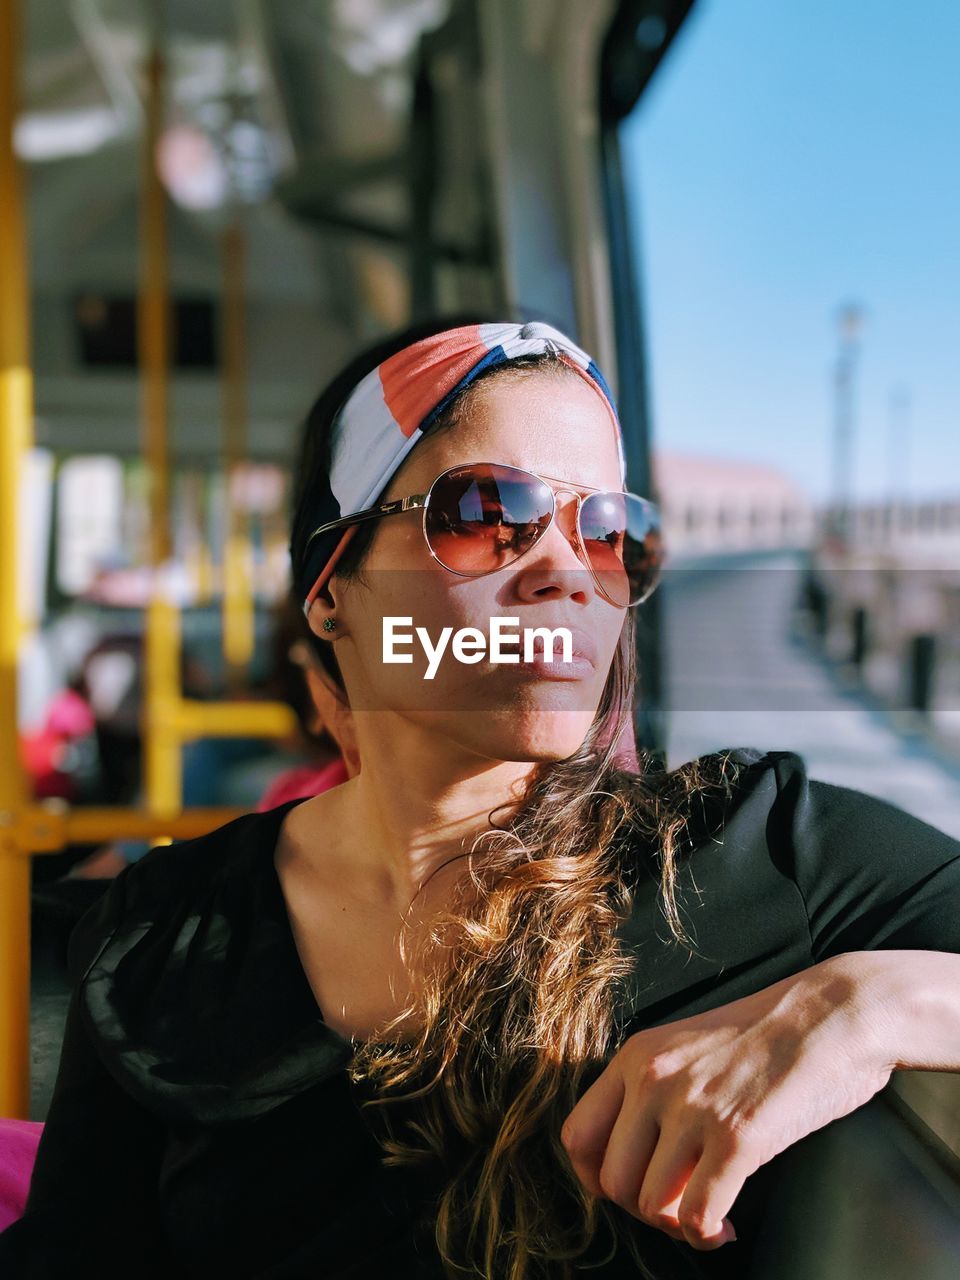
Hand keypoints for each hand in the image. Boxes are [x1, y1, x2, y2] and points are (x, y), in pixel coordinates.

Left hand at [559, 955, 892, 1249]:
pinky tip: (727, 1227)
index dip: (597, 1178)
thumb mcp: (688, 1048)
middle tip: (680, 1206)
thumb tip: (639, 1159)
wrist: (831, 1013)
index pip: (577, 1136)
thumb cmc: (769, 1036)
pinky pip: (695, 1215)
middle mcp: (653, 1080)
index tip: (633, 1188)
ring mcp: (693, 1108)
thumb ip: (655, 1090)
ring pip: (649, 1203)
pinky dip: (706, 1235)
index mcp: (637, 1057)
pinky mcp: (737, 1137)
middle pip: (611, 1181)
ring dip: (677, 1225)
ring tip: (710, 1217)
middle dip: (643, 1209)